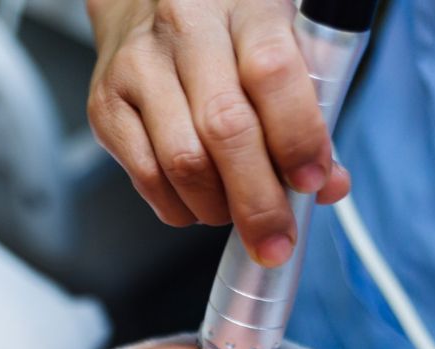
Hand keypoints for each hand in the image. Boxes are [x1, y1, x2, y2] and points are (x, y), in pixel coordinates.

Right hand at [85, 0, 350, 266]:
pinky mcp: (105, 105)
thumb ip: (309, 110)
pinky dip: (180, 207)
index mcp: (244, 6)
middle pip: (224, 128)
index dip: (296, 135)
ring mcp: (138, 67)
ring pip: (183, 161)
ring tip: (236, 212)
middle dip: (257, 200)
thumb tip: (328, 186)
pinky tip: (198, 201)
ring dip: (218, 207)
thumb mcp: (280, 45)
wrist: (141, 2)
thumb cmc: (224, 31)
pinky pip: (147, 177)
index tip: (312, 182)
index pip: (271, 71)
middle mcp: (185, 28)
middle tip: (276, 239)